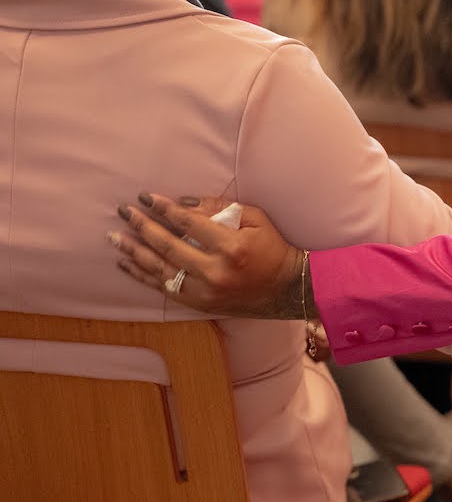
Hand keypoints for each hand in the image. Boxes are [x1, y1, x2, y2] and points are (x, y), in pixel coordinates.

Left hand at [108, 193, 307, 319]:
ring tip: (114, 236)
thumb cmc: (272, 248)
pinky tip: (125, 262)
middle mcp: (214, 271)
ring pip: (159, 269)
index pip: (188, 223)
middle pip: (168, 245)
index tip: (145, 197)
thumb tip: (184, 204)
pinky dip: (141, 274)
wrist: (286, 288)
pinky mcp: (199, 304)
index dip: (164, 208)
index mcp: (231, 247)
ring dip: (134, 251)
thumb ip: (221, 208)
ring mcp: (204, 291)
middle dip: (142, 226)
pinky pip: (162, 288)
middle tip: (123, 211)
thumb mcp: (256, 219)